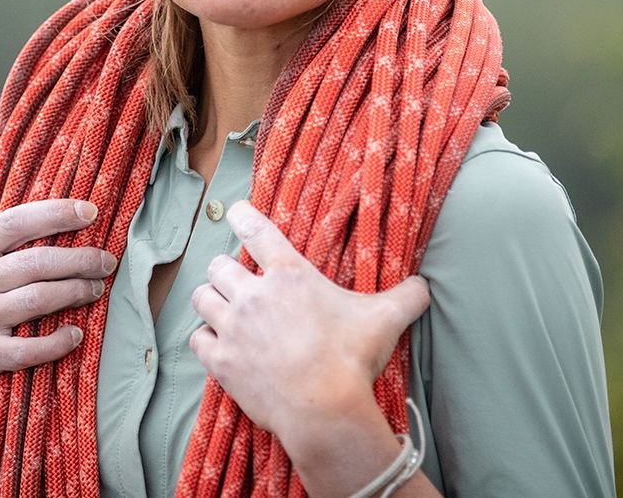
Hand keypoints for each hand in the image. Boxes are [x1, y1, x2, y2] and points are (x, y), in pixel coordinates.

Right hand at [0, 198, 115, 422]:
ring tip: (97, 289)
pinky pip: (28, 349)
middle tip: (107, 261)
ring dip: (76, 292)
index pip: (18, 222)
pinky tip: (75, 336)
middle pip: (39, 261)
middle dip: (82, 259)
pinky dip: (56, 342)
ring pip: (39, 298)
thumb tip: (49, 226)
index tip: (89, 211)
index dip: (57, 213)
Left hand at [189, 200, 428, 442]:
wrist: (325, 411)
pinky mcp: (221, 361)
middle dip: (225, 270)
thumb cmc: (352, 359)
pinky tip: (216, 343)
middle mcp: (254, 294)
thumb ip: (406, 296)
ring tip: (222, 308)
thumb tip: (426, 286)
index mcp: (289, 274)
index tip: (235, 211)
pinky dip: (204, 339)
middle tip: (238, 282)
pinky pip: (197, 338)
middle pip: (218, 264)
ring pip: (202, 297)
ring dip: (210, 300)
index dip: (241, 215)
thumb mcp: (385, 320)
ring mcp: (233, 327)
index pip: (255, 230)